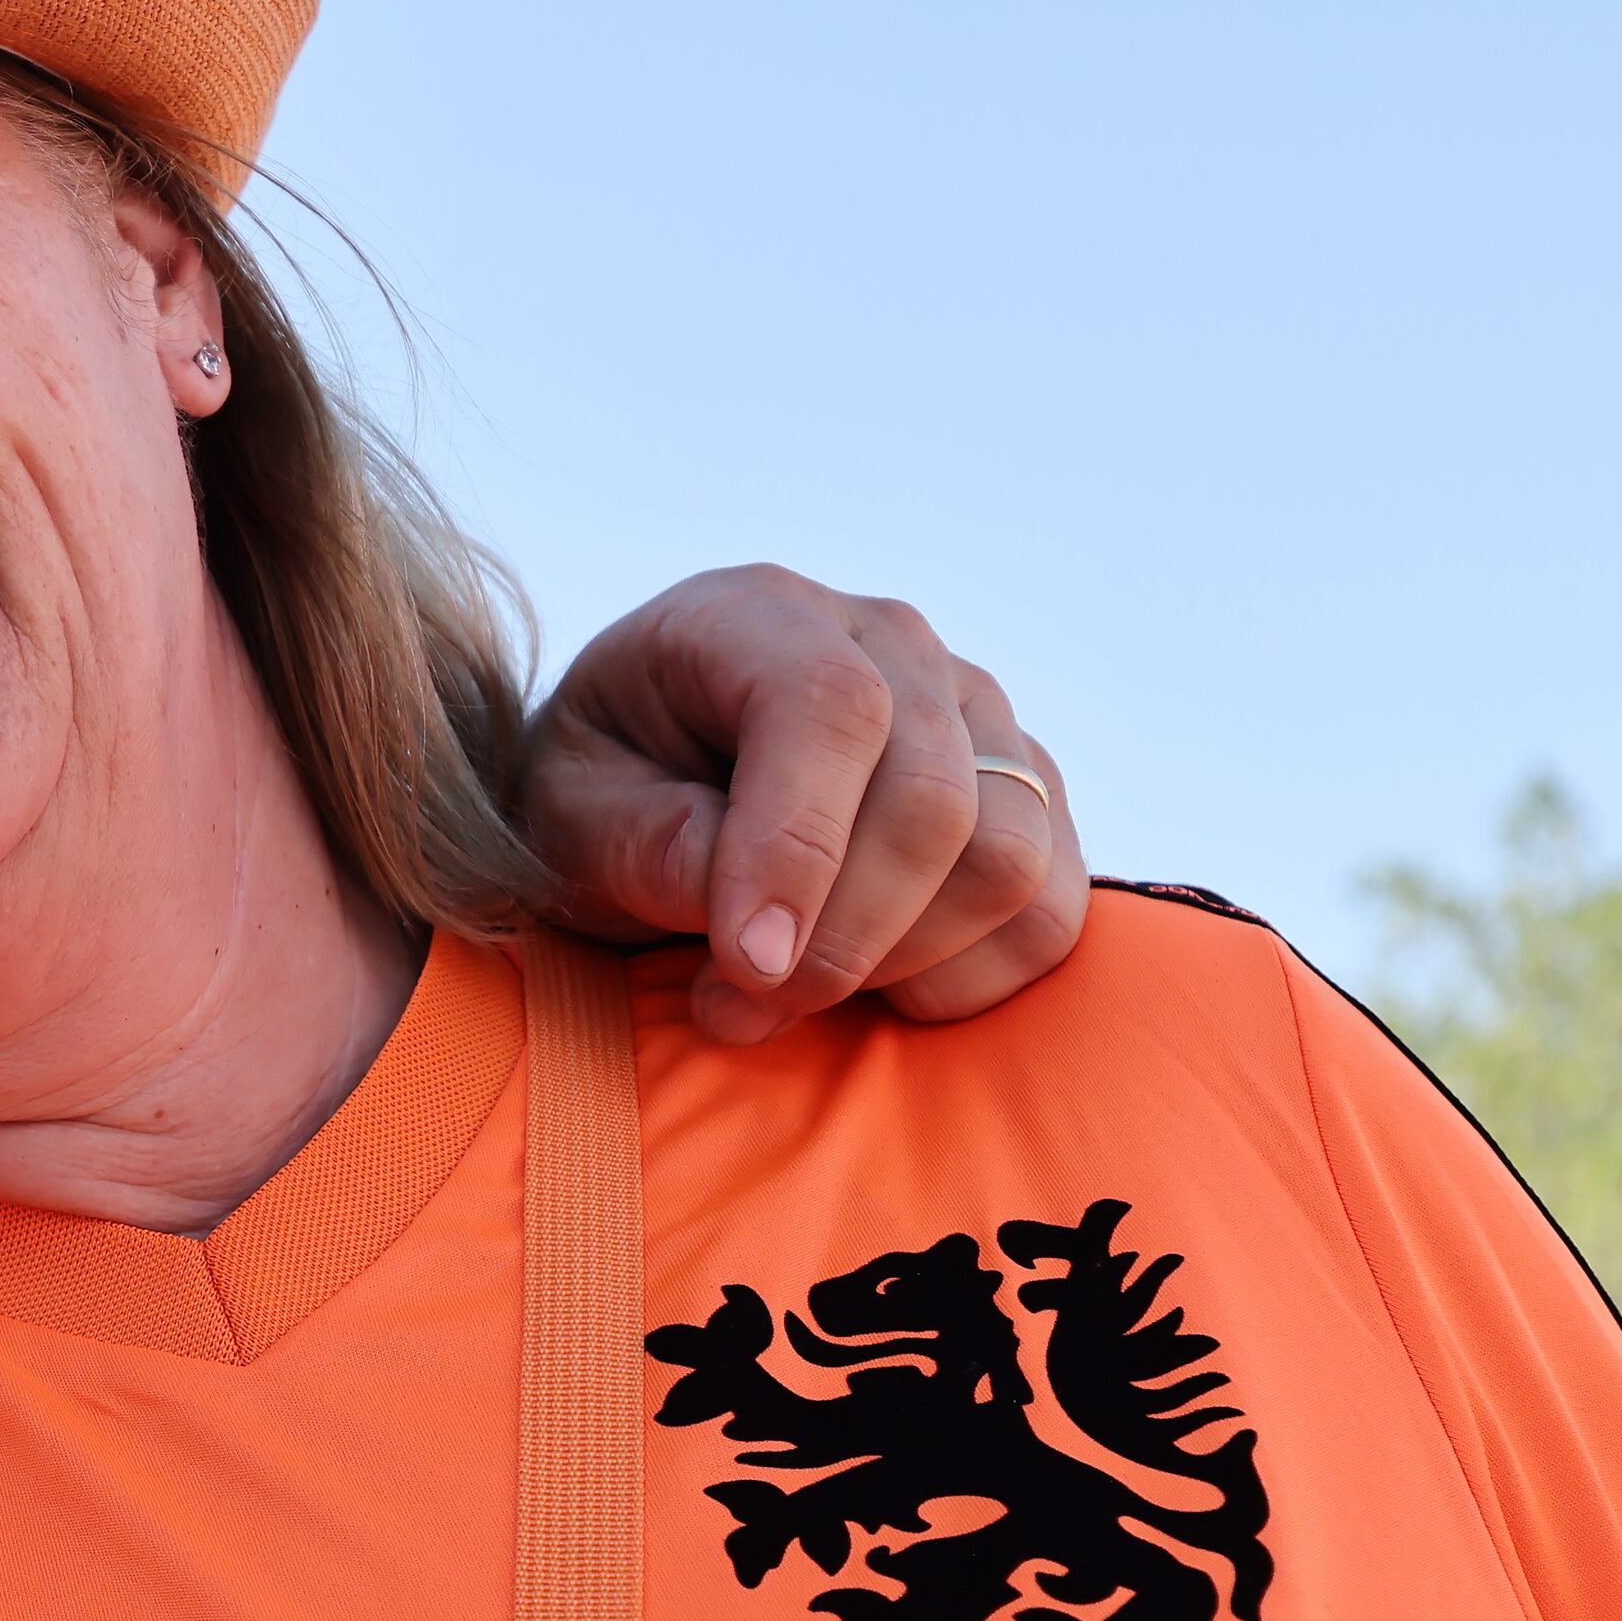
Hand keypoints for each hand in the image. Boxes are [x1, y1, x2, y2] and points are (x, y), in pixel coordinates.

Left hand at [518, 565, 1084, 1044]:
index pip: (828, 708)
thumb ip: (648, 848)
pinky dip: (970, 978)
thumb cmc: (604, 785)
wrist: (649, 776)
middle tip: (736, 1006)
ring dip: (897, 965)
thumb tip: (763, 928)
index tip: (747, 964)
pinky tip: (871, 988)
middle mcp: (890, 643)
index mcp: (759, 614)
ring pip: (1006, 861)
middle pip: (930, 800)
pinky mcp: (1027, 792)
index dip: (797, 847)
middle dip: (839, 939)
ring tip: (779, 1001)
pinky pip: (1051, 908)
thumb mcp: (570, 810)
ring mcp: (975, 713)